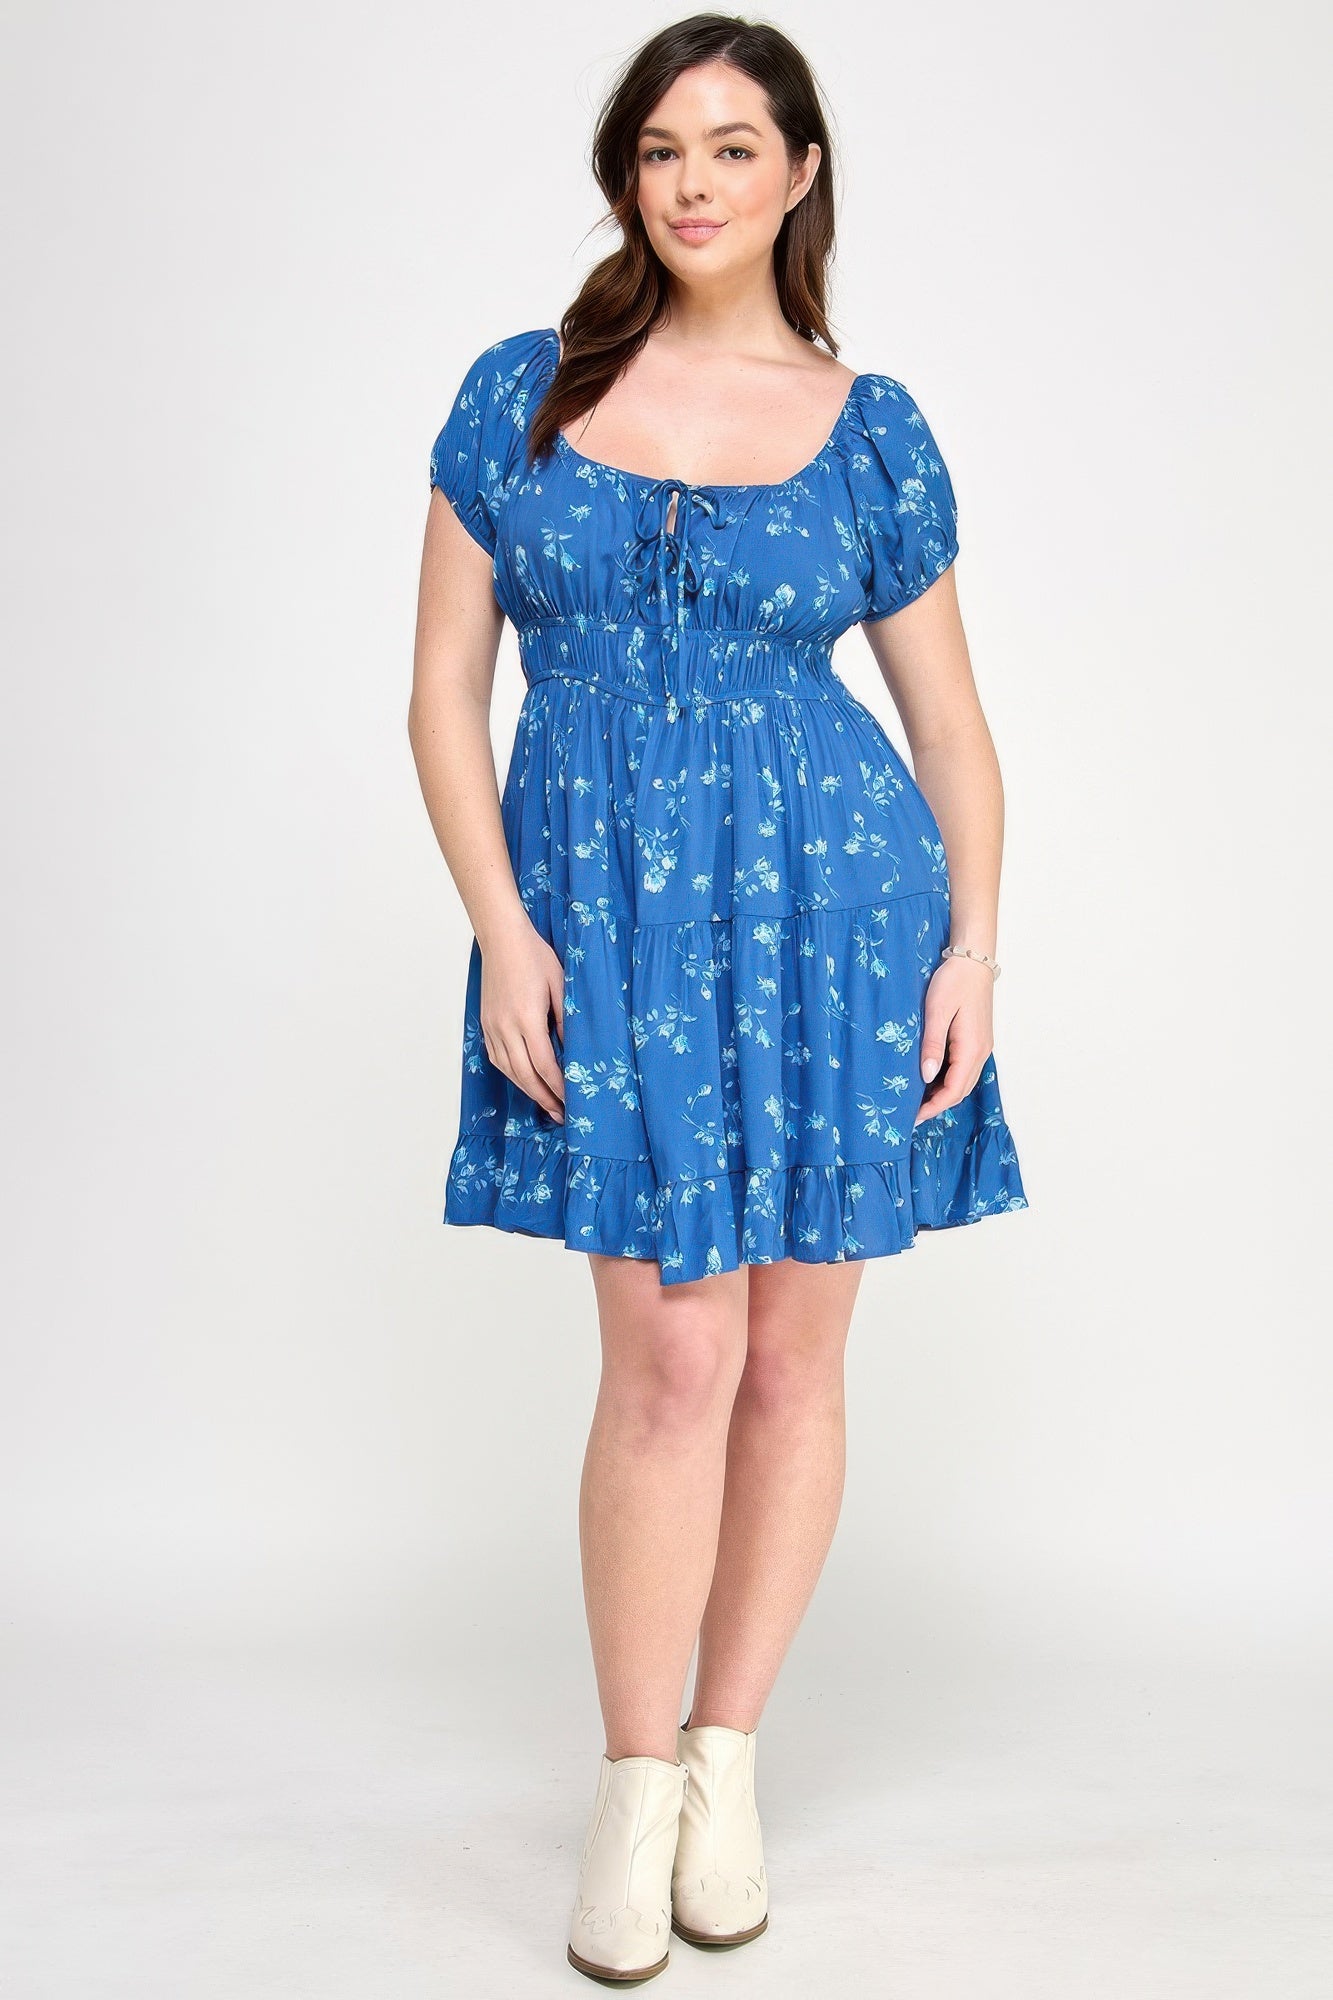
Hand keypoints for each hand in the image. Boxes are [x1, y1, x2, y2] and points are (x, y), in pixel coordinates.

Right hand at [478, 913, 565, 1121]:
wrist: (502, 939)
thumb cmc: (535, 956)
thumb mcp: (561, 986)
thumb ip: (567, 1020)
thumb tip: (573, 1050)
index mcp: (527, 1019)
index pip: (545, 1065)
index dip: (559, 1087)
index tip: (573, 1101)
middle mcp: (506, 1027)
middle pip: (525, 1075)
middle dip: (544, 1098)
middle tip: (561, 1114)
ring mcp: (492, 1026)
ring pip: (508, 1070)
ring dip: (527, 1090)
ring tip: (545, 1103)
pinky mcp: (486, 1023)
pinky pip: (497, 1058)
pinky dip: (512, 1074)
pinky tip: (525, 1079)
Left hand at [913, 955, 993, 1126]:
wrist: (973, 961)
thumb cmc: (954, 982)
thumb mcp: (937, 1011)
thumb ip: (932, 1045)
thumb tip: (926, 1076)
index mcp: (971, 1048)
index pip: (954, 1090)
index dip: (934, 1107)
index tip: (913, 1117)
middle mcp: (981, 1052)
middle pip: (961, 1091)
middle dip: (938, 1105)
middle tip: (911, 1112)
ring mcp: (982, 1046)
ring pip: (964, 1081)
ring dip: (944, 1094)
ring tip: (919, 1100)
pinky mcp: (978, 1040)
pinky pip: (965, 1069)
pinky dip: (950, 1081)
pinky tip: (932, 1079)